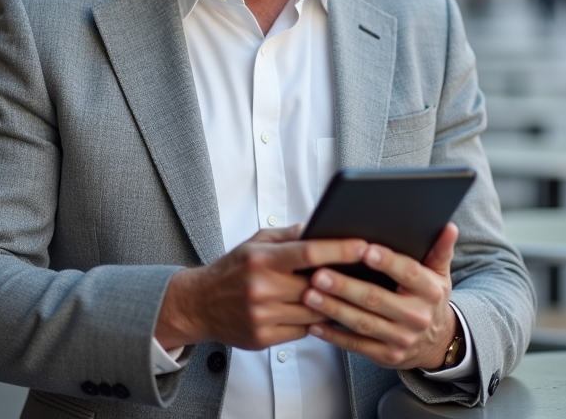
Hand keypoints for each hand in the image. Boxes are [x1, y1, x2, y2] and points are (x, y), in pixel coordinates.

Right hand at [154, 226, 367, 350]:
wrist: (199, 304)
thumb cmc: (232, 270)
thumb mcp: (255, 243)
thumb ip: (289, 236)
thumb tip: (321, 227)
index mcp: (262, 259)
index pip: (309, 253)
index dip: (340, 250)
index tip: (364, 246)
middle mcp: (262, 288)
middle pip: (317, 287)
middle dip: (342, 281)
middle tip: (366, 274)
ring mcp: (263, 316)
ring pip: (314, 313)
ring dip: (331, 305)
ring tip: (348, 295)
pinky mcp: (263, 338)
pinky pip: (303, 332)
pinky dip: (314, 323)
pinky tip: (320, 313)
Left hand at [302, 223, 459, 369]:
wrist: (436, 342)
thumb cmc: (429, 298)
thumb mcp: (439, 274)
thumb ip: (439, 249)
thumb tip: (448, 226)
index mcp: (429, 291)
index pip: (408, 273)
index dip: (387, 261)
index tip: (363, 249)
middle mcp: (416, 316)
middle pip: (376, 299)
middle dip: (345, 286)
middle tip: (319, 274)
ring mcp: (401, 339)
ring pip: (362, 323)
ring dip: (333, 309)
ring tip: (310, 295)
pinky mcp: (386, 356)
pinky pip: (356, 346)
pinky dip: (334, 336)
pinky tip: (314, 324)